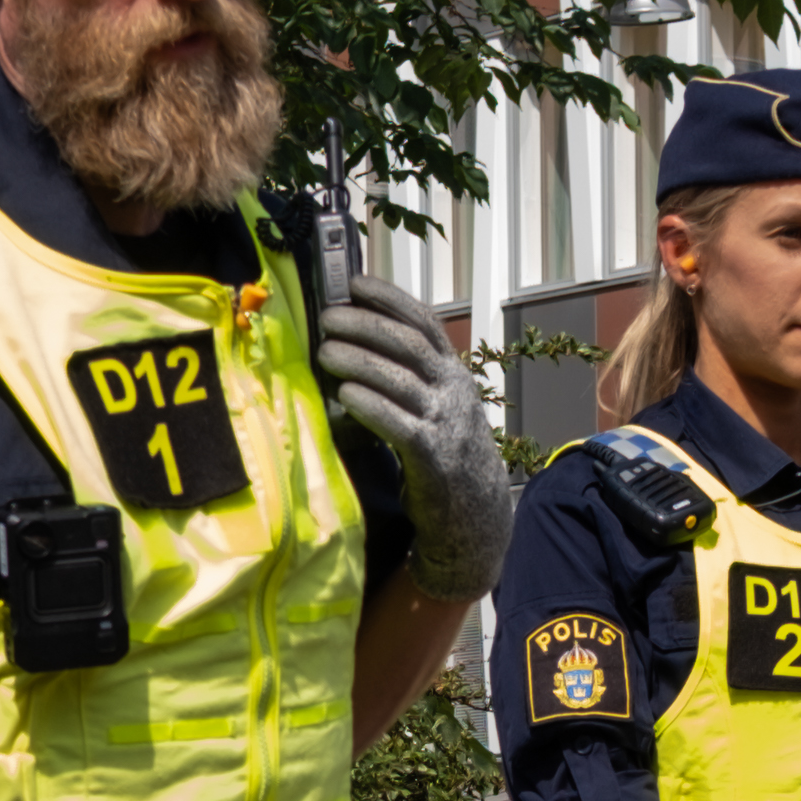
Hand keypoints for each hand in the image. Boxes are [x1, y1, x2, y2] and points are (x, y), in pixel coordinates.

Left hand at [312, 269, 511, 609]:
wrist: (475, 517)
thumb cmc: (442, 456)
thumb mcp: (435, 407)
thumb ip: (408, 379)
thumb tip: (353, 344)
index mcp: (453, 373)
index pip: (424, 323)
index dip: (390, 299)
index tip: (354, 283)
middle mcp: (454, 391)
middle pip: (409, 345)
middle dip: (367, 326)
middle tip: (328, 318)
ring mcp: (447, 423)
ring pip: (402, 380)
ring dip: (360, 361)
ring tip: (325, 351)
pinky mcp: (434, 458)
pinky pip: (399, 424)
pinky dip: (371, 406)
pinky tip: (345, 396)